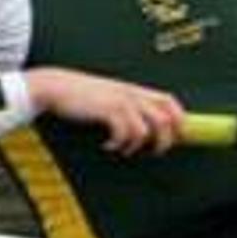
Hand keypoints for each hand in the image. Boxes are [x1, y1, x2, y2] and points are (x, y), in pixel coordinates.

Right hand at [27, 67, 186, 154]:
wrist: (57, 86)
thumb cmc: (82, 94)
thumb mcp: (110, 95)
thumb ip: (127, 104)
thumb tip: (144, 126)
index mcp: (135, 89)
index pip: (169, 100)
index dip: (179, 118)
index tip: (179, 135)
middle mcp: (132, 93)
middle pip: (164, 117)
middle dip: (165, 139)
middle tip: (155, 151)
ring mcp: (120, 101)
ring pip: (146, 129)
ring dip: (138, 145)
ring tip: (125, 149)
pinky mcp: (107, 110)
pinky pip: (124, 133)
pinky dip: (119, 145)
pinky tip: (108, 145)